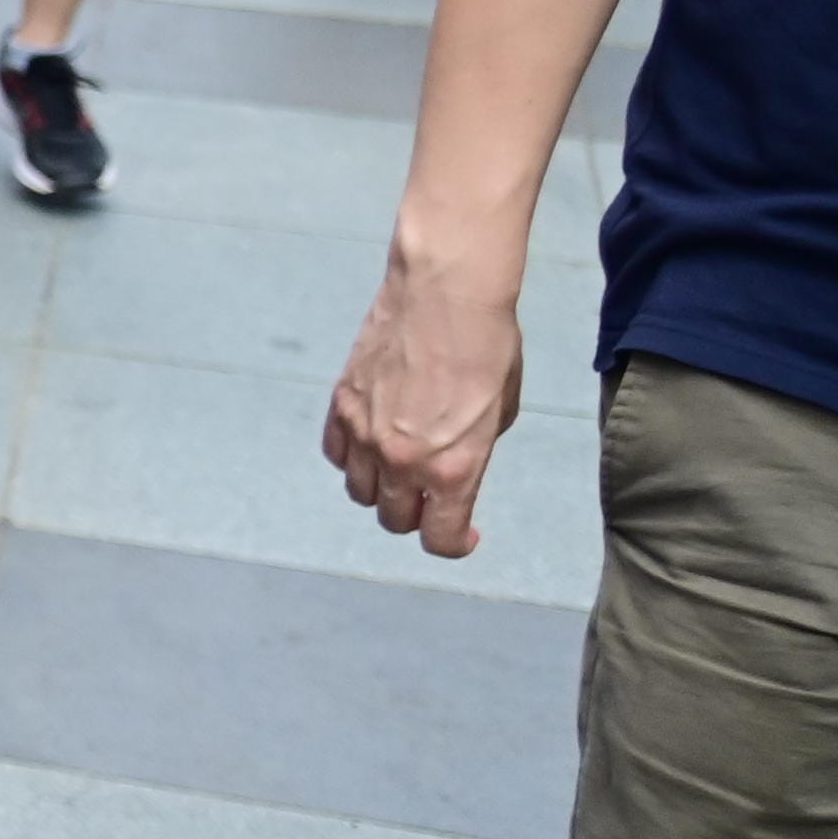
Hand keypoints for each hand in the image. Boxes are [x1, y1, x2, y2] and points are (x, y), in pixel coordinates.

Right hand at [324, 252, 521, 559]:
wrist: (446, 294)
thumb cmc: (491, 346)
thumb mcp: (501, 412)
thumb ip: (474, 451)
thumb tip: (453, 463)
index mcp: (453, 469)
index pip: (440, 538)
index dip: (455, 544)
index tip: (465, 533)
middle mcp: (402, 462)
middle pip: (395, 520)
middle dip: (417, 515)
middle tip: (432, 495)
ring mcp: (364, 435)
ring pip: (360, 491)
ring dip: (381, 489)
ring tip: (399, 467)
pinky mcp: (341, 406)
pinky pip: (337, 454)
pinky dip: (352, 458)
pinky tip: (371, 442)